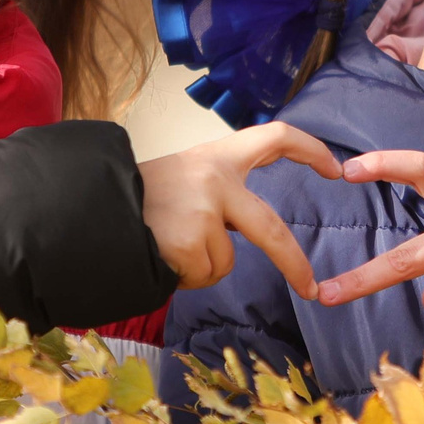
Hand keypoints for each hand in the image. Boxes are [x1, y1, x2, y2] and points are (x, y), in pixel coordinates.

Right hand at [138, 122, 342, 297]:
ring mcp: (205, 211)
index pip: (274, 137)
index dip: (309, 149)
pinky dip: (184, 275)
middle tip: (310, 287)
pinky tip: (159, 254)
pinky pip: (204, 274)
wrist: (88, 209)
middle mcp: (216, 179)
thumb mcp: (179, 177)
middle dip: (294, 263)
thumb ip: (216, 192)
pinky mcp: (192, 242)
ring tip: (164, 244)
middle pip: (271, 229)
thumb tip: (242, 226)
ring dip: (200, 266)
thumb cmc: (134, 198)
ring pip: (226, 261)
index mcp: (216, 156)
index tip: (336, 167)